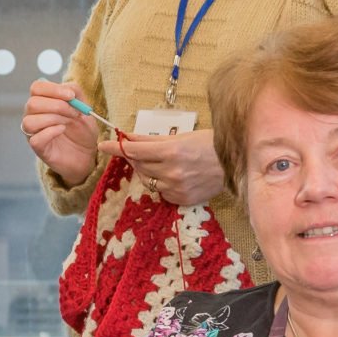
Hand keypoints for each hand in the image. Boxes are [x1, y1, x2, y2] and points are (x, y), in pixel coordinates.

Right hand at [23, 80, 100, 187]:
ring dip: (53, 119)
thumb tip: (67, 89)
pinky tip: (62, 131)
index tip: (71, 96)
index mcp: (42, 102)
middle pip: (32, 103)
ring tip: (68, 123)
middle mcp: (33, 115)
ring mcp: (33, 133)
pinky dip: (51, 132)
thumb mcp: (84, 107)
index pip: (36, 88)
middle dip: (57, 106)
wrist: (88, 154)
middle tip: (73, 113)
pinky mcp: (38, 148)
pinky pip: (36, 139)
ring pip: (30, 121)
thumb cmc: (82, 130)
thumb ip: (76, 93)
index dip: (52, 89)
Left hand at [96, 130, 224, 206]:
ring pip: (147, 180)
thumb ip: (151, 140)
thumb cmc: (209, 144)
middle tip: (137, 150)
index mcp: (171, 151)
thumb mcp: (180, 137)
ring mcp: (176, 188)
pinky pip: (160, 192)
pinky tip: (172, 175)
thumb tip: (127, 136)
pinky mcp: (182, 200)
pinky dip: (160, 183)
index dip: (116, 147)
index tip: (103, 145)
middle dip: (134, 157)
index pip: (134, 150)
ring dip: (147, 171)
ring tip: (161, 162)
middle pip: (138, 165)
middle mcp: (172, 172)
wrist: (233, 164)